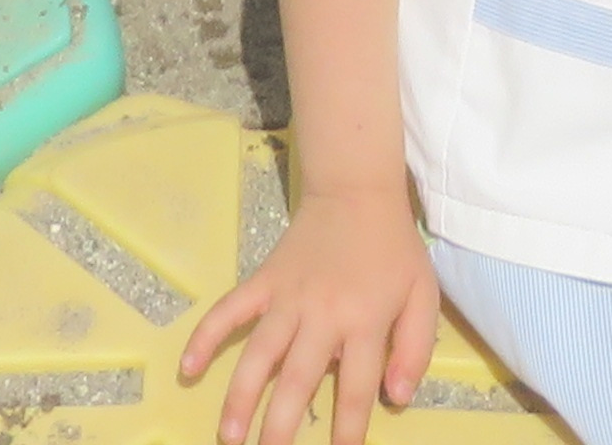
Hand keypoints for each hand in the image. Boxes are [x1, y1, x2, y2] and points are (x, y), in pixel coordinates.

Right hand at [177, 181, 442, 444]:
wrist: (355, 190)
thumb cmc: (392, 250)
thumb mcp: (423, 295)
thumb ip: (414, 349)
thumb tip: (397, 399)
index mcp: (364, 320)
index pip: (356, 388)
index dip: (347, 429)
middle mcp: (322, 313)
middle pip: (298, 378)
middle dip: (281, 425)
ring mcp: (287, 296)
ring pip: (259, 352)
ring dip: (241, 396)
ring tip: (229, 435)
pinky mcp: (263, 279)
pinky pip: (229, 310)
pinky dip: (206, 336)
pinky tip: (188, 368)